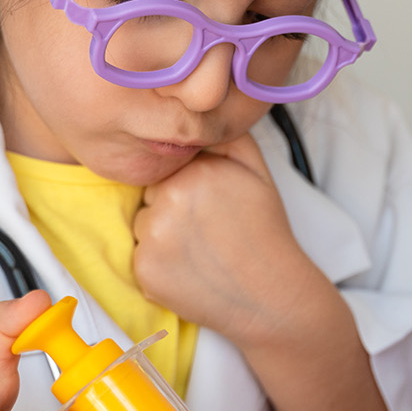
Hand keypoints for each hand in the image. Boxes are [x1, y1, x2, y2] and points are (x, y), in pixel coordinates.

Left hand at [133, 132, 324, 344]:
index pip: (168, 168)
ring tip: (202, 251)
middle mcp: (168, 201)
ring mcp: (153, 238)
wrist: (271, 295)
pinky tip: (192, 270)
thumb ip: (227, 136)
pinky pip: (140, 258)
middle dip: (172, 209)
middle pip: (151, 196)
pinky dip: (160, 266)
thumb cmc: (265, 232)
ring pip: (143, 226)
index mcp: (193, 172)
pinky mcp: (144, 272)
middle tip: (209, 230)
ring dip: (163, 237)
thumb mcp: (258, 171)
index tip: (211, 205)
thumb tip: (201, 115)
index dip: (189, 187)